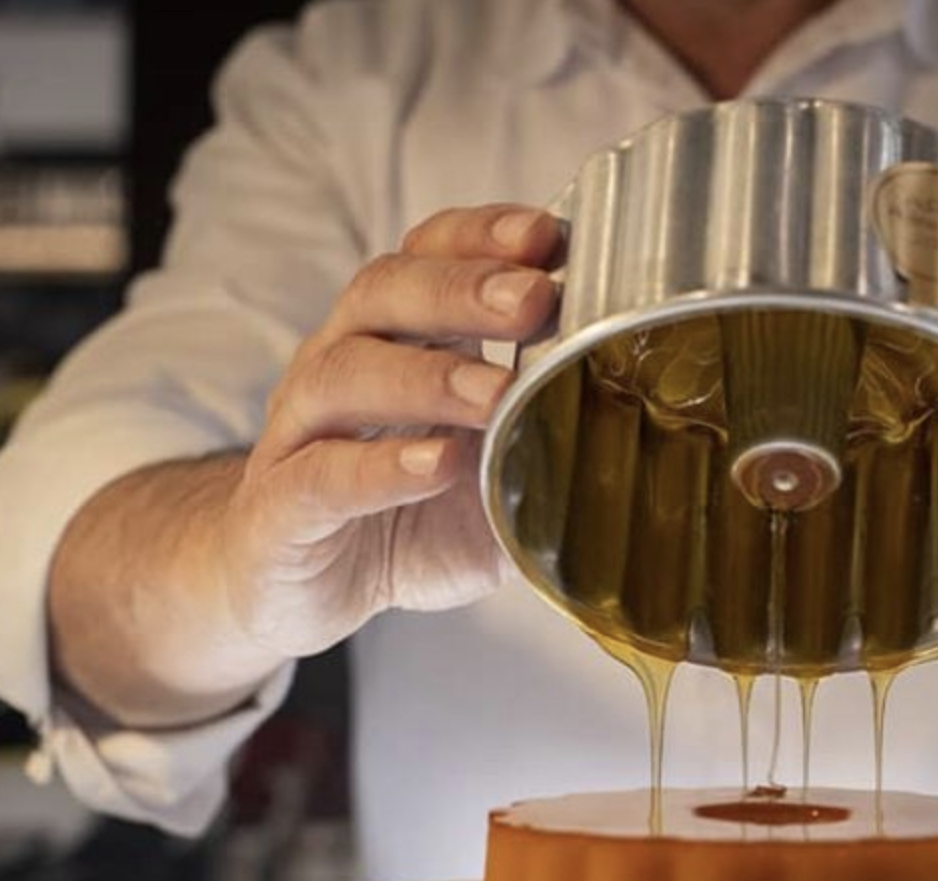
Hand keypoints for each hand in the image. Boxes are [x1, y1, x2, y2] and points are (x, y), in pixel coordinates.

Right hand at [221, 204, 558, 656]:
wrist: (289, 587)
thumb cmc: (404, 519)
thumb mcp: (496, 477)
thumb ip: (551, 440)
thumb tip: (656, 422)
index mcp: (394, 340)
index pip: (426, 255)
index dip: (481, 236)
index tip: (549, 236)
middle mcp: (338, 366)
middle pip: (384, 293)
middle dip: (463, 288)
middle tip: (534, 298)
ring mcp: (300, 434)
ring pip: (346, 373)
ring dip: (429, 376)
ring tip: (494, 393)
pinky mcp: (280, 508)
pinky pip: (322, 475)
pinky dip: (381, 467)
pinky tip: (436, 464)